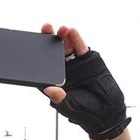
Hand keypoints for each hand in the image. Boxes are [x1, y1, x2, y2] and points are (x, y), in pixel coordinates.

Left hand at [40, 24, 129, 139]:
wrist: (107, 111)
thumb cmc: (84, 111)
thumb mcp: (69, 106)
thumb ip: (59, 98)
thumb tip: (48, 89)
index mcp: (53, 81)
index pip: (41, 66)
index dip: (36, 56)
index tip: (32, 45)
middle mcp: (62, 70)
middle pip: (52, 53)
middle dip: (48, 40)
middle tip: (45, 28)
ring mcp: (74, 64)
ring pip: (66, 47)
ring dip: (63, 36)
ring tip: (61, 28)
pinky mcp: (87, 60)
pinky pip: (80, 48)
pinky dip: (76, 39)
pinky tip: (72, 32)